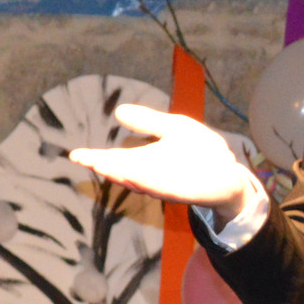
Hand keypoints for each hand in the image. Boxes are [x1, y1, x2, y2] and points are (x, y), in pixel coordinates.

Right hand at [69, 104, 253, 220]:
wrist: (229, 171)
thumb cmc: (200, 151)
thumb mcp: (173, 128)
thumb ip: (148, 122)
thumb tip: (119, 111)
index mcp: (145, 161)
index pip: (116, 160)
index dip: (96, 158)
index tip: (75, 155)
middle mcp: (151, 176)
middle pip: (123, 172)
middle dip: (105, 167)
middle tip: (85, 160)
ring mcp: (167, 185)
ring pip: (141, 182)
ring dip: (124, 175)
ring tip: (104, 166)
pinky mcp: (186, 192)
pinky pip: (166, 189)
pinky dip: (151, 184)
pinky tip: (137, 178)